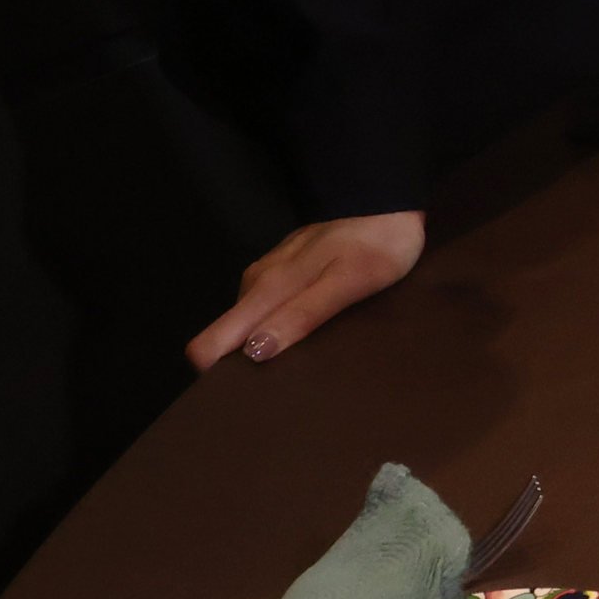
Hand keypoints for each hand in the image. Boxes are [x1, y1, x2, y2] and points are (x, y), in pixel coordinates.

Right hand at [187, 210, 426, 370]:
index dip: (216, 374)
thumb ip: (302, 315)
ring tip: (296, 365)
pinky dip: (277, 325)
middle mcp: (256, 282)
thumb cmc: (377, 245)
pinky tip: (304, 335)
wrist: (388, 202)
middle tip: (275, 388)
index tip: (239, 396)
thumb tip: (253, 352)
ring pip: (246, 323)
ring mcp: (269, 274)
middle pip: (224, 337)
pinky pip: (265, 308)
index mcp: (266, 289)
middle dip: (238, 366)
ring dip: (262, 345)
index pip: (210, 343)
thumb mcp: (348, 283)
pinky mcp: (284, 270)